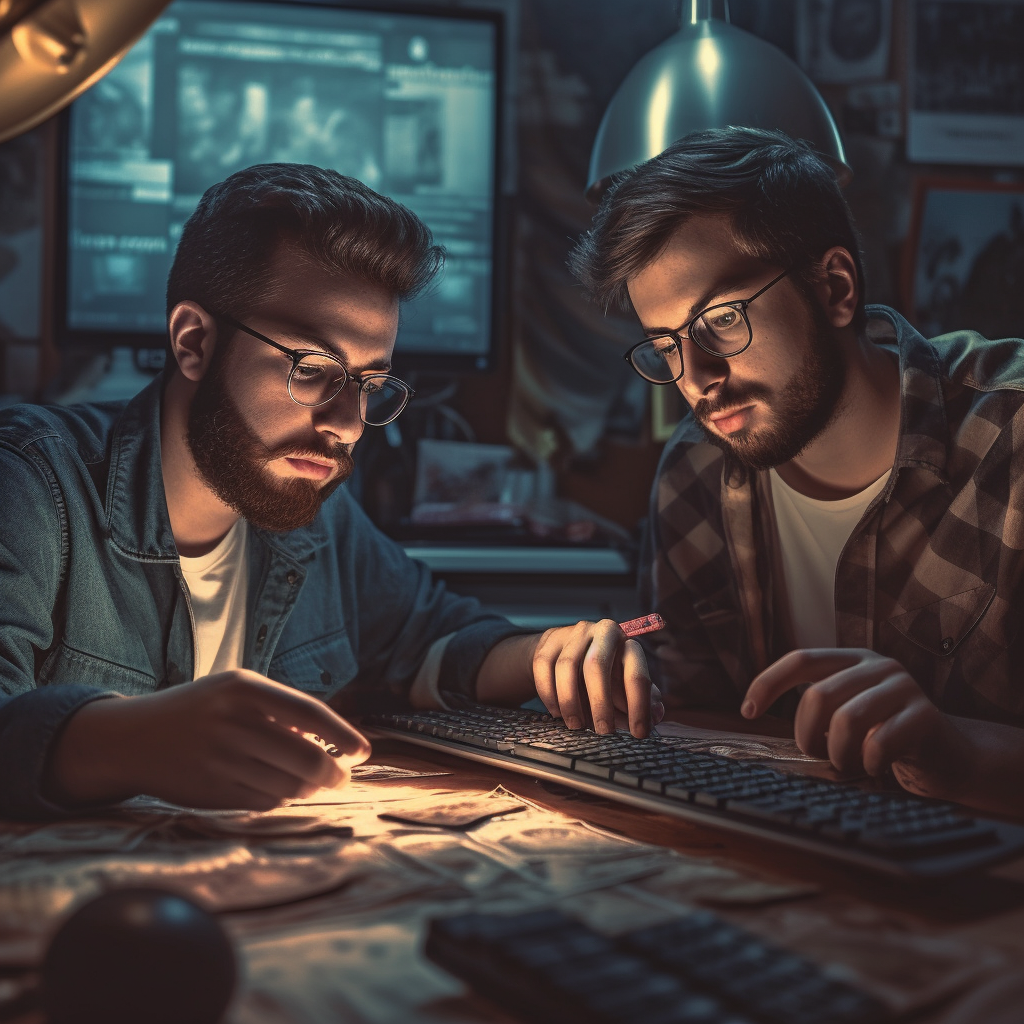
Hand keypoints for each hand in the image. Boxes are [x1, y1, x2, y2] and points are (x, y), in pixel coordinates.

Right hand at [48, 670, 370, 810]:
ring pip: (288, 784)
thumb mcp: (236, 691)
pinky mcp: (211, 792)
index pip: (310, 713)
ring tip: (313, 783)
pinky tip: (281, 790)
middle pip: (305, 757)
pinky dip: (282, 799)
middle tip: (342, 777)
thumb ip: (280, 711)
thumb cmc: (200, 710)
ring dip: (309, 788)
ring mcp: (220, 759)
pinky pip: (265, 802)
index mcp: (243, 688)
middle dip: (333, 773)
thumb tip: (333, 739)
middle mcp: (232, 722)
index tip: (362, 751)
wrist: (132, 738)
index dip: (343, 735)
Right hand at [531, 619, 663, 737]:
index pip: (635, 674)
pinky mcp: (549, 641)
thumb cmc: (606, 673)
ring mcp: (573, 634)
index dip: (639, 707)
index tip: (638, 734)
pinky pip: (544, 668)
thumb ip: (643, 699)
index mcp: (627, 644)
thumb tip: (657, 716)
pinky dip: (549, 694)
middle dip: (600, 703)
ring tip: (577, 725)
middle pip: (595, 665)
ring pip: (566, 667)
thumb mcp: (627, 683)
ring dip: (570, 701)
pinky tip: (557, 712)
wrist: (570, 649)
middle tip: (603, 731)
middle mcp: (602, 632)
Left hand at [742, 648, 973, 798]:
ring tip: (846, 763)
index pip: (800, 659)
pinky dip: (868, 763)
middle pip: (818, 695)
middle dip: (807, 734)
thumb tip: (754, 710)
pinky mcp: (926, 716)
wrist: (948, 756)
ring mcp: (904, 687)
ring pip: (846, 720)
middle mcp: (877, 665)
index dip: (768, 683)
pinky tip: (874, 767)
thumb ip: (816, 705)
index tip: (747, 711)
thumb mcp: (846, 713)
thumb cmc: (883, 737)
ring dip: (837, 752)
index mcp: (852, 659)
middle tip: (818, 754)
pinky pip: (879, 742)